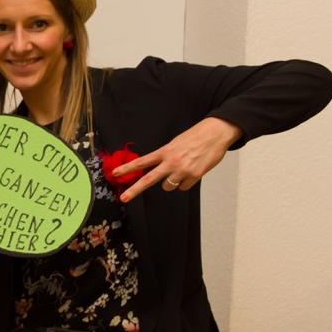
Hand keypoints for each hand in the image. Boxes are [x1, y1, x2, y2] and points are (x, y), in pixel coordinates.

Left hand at [113, 117, 242, 201]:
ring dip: (171, 182)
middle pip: (149, 179)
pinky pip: (183, 187)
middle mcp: (171, 162)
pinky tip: (192, 170)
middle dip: (134, 190)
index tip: (115, 173)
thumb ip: (165, 156)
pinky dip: (186, 182)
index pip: (142, 161)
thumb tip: (157, 170)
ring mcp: (182, 170)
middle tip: (123, 198)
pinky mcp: (195, 176)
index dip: (127, 168)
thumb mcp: (175, 144)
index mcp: (164, 152)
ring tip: (182, 169)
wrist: (216, 133)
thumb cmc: (195, 137)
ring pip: (168, 187)